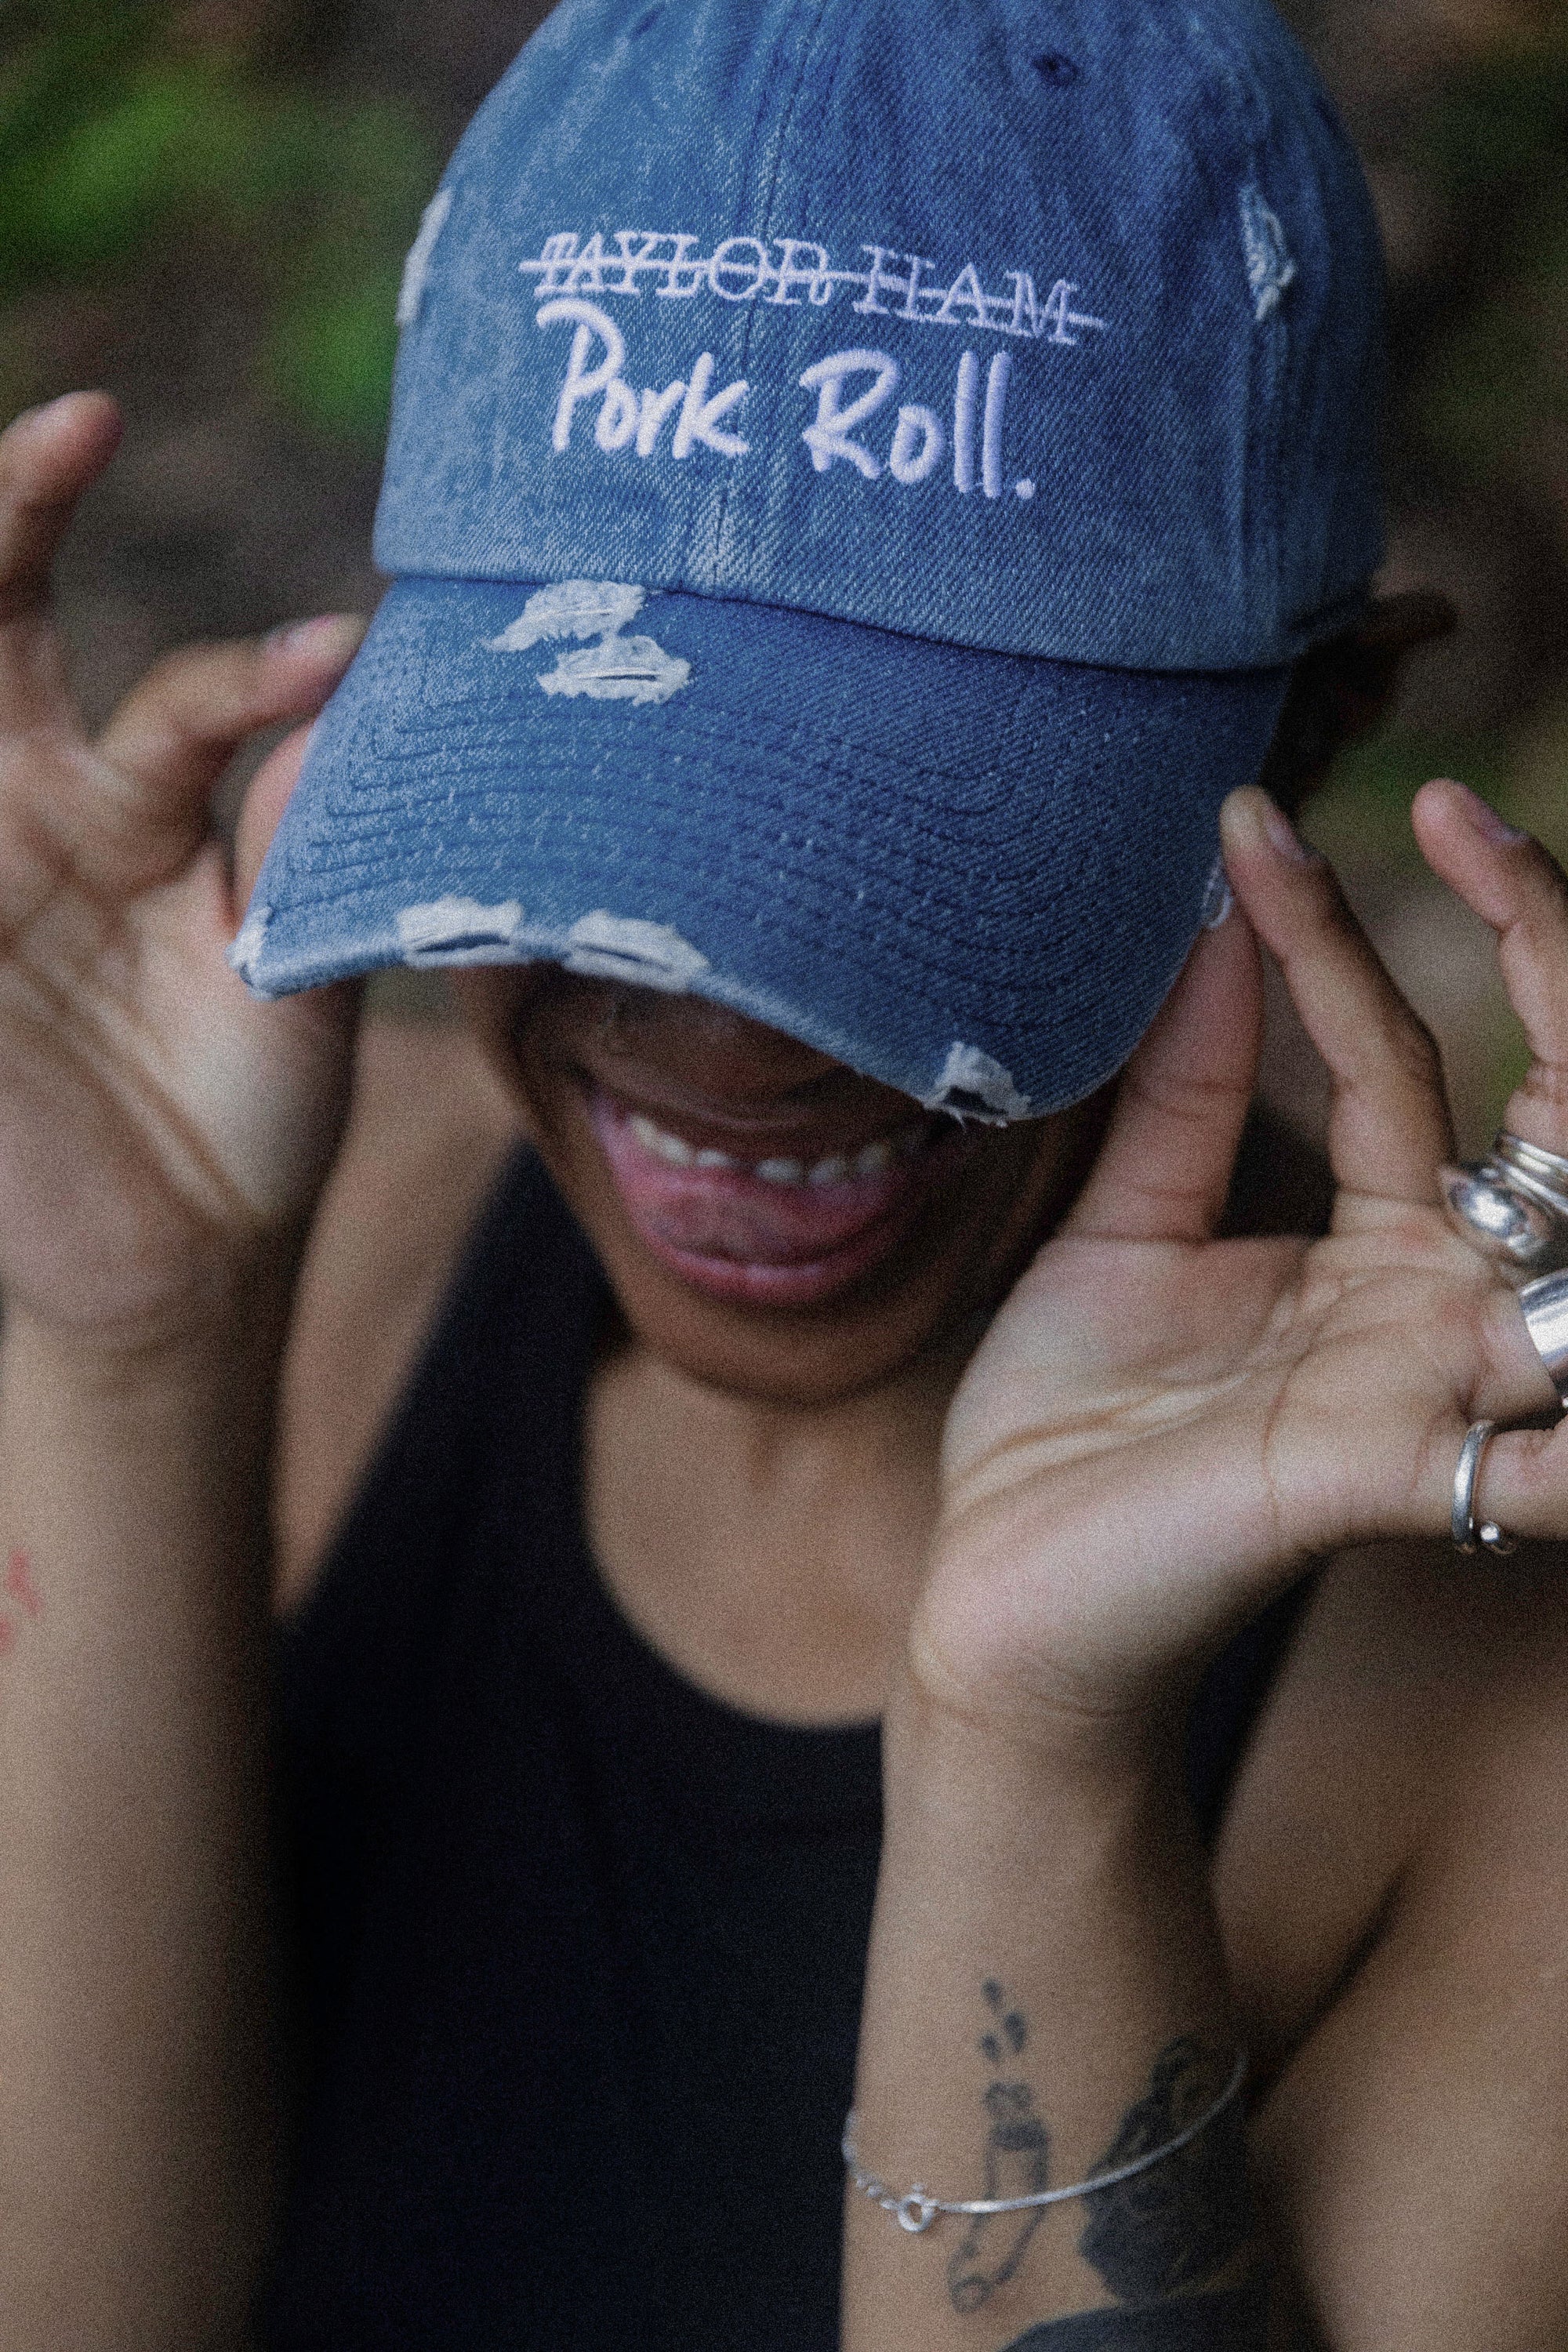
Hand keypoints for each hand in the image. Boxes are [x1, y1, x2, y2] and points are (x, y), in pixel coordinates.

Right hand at [0, 395, 363, 1344]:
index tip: (335, 656)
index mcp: (146, 809)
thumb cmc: (250, 1114)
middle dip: (18, 518)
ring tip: (30, 467)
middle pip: (2, 628)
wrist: (177, 1262)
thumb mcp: (296, 985)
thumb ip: (305, 855)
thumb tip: (341, 708)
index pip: (185, 695)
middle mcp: (43, 809)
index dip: (250, 673)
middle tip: (75, 424)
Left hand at [915, 782, 1566, 1745]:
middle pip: (1552, 1120)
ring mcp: (1426, 1388)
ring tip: (1550, 912)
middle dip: (1549, 966)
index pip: (1400, 1056)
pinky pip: (1531, 1446)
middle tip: (1474, 819)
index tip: (1252, 815)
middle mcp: (1430, 1306)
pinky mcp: (1384, 1472)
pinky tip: (1563, 1371)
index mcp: (1373, 1244)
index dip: (1337, 933)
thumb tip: (1208, 924)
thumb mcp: (1123, 1231)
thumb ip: (1183, 1094)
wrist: (1003, 1596)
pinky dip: (1565, 1433)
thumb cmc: (1069, 1430)